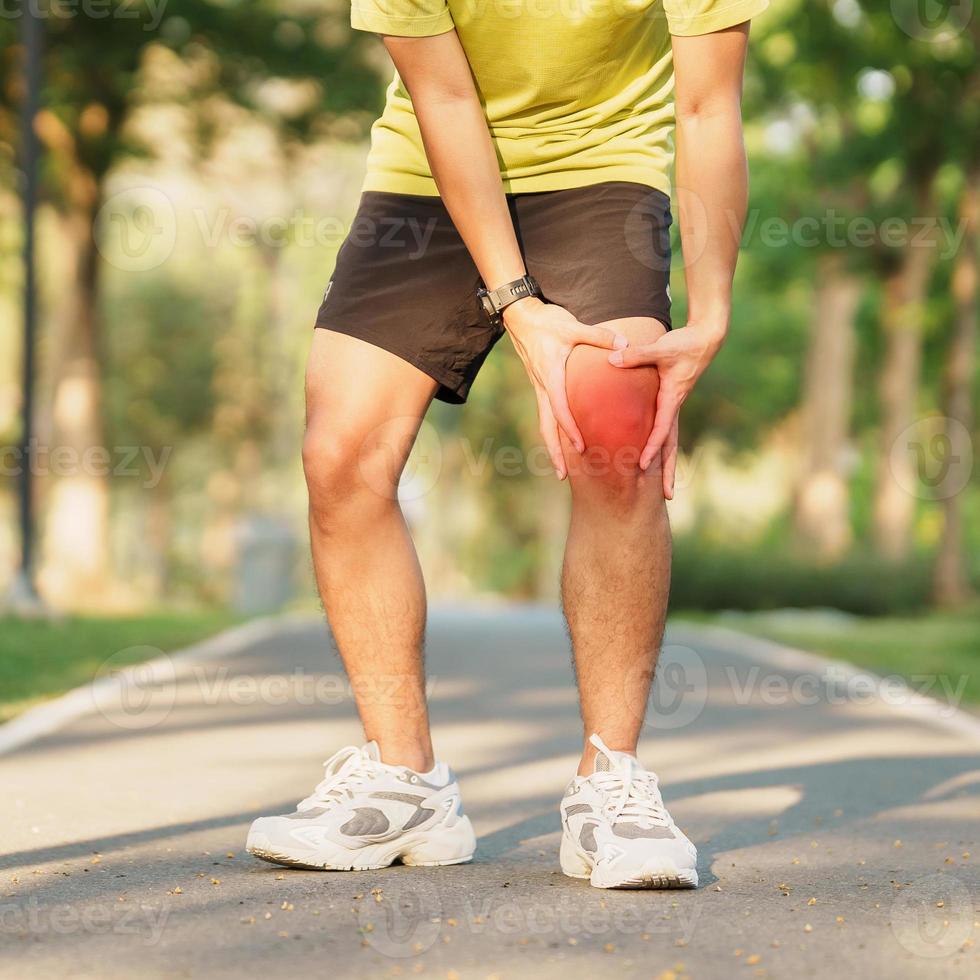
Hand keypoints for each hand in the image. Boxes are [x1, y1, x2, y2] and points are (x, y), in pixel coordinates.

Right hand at [503, 297, 627, 478]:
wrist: (522, 317)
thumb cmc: (547, 322)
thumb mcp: (574, 327)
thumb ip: (600, 337)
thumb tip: (625, 344)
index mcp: (551, 376)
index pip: (560, 409)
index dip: (570, 430)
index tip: (581, 447)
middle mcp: (543, 387)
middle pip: (547, 427)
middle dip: (554, 452)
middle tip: (563, 476)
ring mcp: (540, 388)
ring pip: (544, 424)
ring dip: (552, 448)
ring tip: (561, 470)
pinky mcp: (541, 385)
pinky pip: (547, 415)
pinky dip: (554, 432)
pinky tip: (562, 443)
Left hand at [608, 322, 725, 497]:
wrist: (706, 338)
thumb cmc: (685, 343)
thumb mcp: (661, 348)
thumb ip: (636, 354)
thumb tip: (613, 359)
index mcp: (672, 398)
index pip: (661, 428)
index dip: (652, 446)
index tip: (642, 463)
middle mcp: (674, 407)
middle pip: (672, 445)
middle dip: (668, 471)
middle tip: (667, 497)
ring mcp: (674, 407)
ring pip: (670, 441)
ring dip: (667, 465)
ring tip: (665, 491)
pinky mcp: (671, 402)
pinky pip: (665, 431)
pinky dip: (661, 448)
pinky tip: (654, 461)